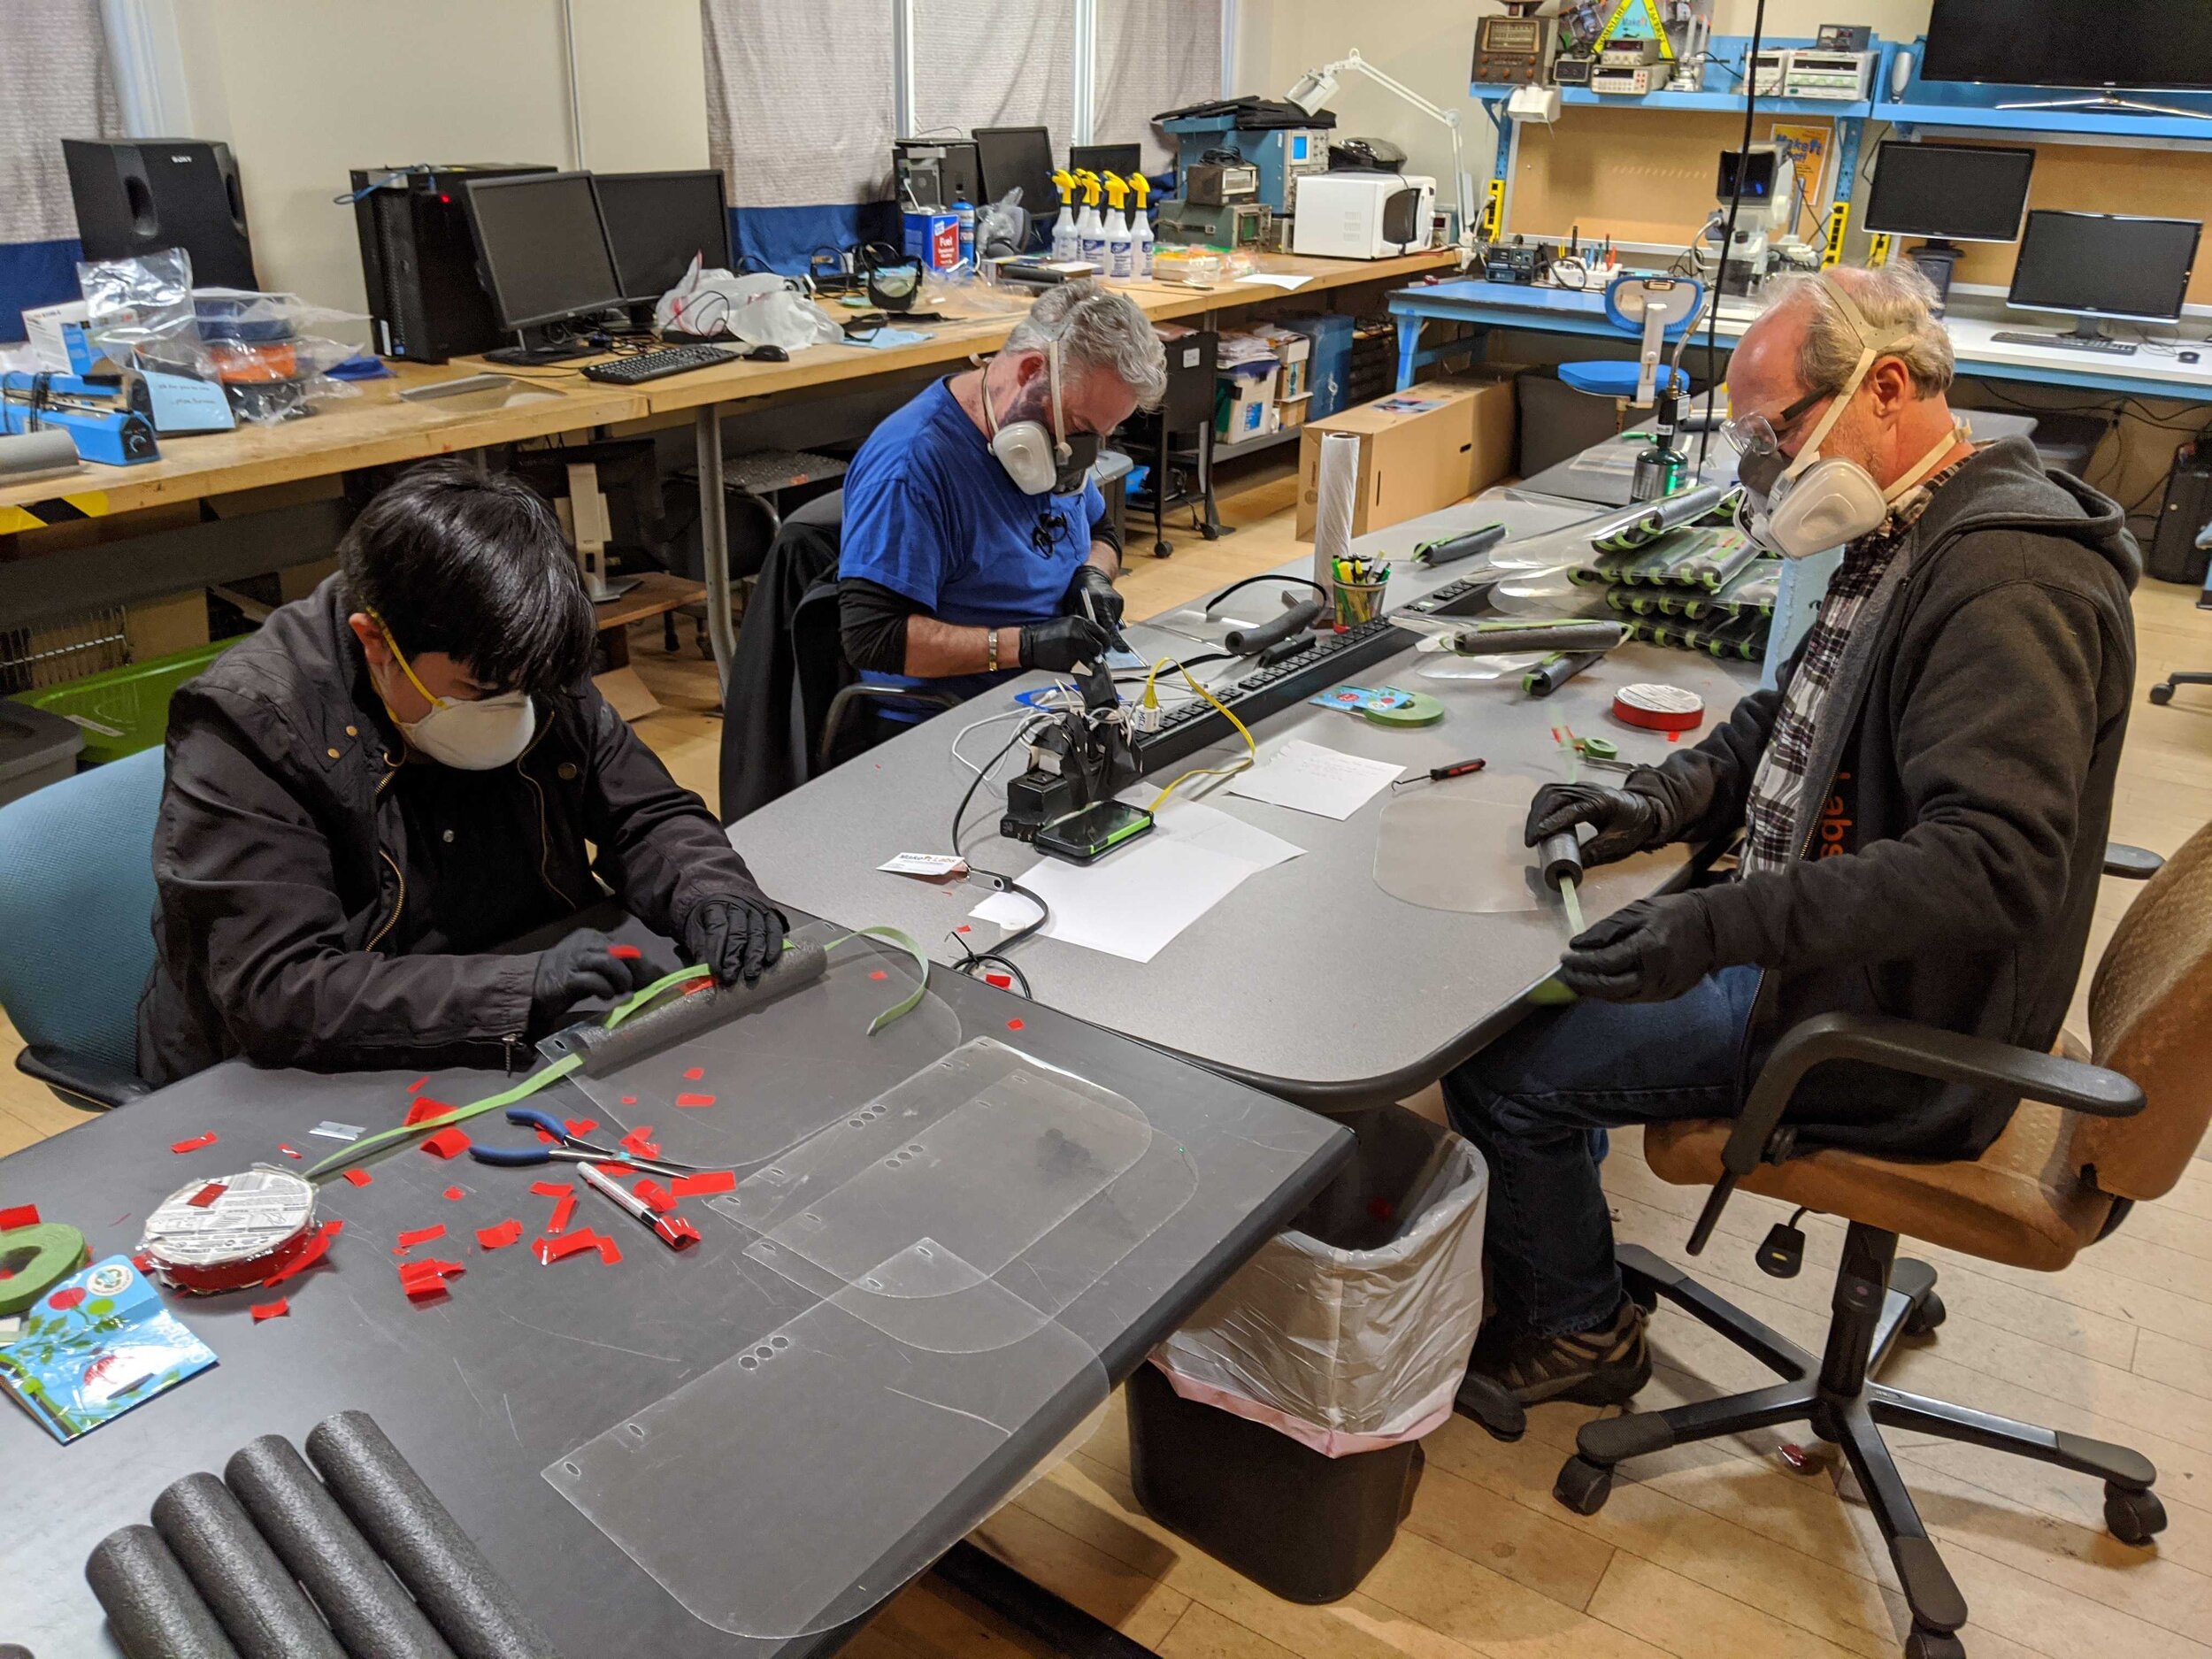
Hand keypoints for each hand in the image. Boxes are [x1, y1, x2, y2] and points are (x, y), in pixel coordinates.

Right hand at [529, 930, 665, 1032]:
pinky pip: (595, 980)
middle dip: (631, 972)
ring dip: (620, 979)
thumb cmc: (564, 978)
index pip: (622, 946)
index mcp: (590, 937)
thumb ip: (610, 967)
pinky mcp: (568, 977)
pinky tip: (604, 996)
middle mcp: (584, 943)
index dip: (636, 964)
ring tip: (619, 991)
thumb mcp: (590, 967)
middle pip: (620, 952)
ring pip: (610, 962)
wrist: (530, 986)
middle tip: (632, 988)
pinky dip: (605, 989)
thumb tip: (637, 975)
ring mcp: (575, 958)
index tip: (641, 979)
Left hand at [682, 894, 789, 985]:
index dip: (716, 952)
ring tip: (751, 974)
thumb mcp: (696, 927)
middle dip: (734, 957)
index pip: (716, 930)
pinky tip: (769, 960)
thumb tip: (702, 973)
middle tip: (731, 977)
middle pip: (737, 933)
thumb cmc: (710, 915)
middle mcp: (737, 905)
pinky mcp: (770, 913)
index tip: (715, 971)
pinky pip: (774, 930)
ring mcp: (756, 908)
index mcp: (715, 906)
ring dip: (754, 956)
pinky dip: (773, 946)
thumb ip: (699, 949)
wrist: (726, 893)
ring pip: (757, 933)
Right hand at [1019, 615, 1110, 672]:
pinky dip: (1083, 666)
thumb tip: (1094, 637)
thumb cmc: (1046, 635)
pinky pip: (1083, 665)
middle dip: (1100, 652)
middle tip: (1099, 655)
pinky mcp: (1072, 660)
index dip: (1105, 640)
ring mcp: (1077, 648)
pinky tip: (1076, 664)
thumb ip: (1081, 629)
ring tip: (1088, 661)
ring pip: (1094, 658)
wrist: (1031, 645)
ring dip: (1093, 661)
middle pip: (1100, 646)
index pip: (1102, 632)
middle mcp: (1081, 634)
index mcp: (1080, 623)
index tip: (1105, 644)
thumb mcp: (1066, 624)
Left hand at [1067, 564, 1124, 635]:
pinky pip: (1115, 616)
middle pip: (1110, 626)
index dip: (1101, 636)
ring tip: (1097, 618)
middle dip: (1103, 631)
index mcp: (1097, 601)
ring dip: (1106, 624)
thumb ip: (1078, 618)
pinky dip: (1109, 617)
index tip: (1098, 643)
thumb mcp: (1073, 603)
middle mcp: (1109, 601)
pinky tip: (1102, 612)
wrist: (1093, 574)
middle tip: (1097, 634)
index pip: (1103, 625)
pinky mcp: (1120, 601)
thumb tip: (1081, 634)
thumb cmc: (1079, 588)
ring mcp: (1116, 602)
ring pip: (1113, 622)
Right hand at [1525, 782, 1667, 867]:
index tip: (1537, 838)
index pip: (1570, 810)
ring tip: (1531, 833)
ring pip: (1550, 792)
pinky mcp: (1576, 789)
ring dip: (1537, 811)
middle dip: (1537, 818)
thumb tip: (1572, 865)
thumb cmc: (1634, 824)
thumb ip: (1595, 852)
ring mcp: (1581, 787)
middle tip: (1531, 840)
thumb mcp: (1618, 842)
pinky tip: (1537, 819)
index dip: (1551, 823)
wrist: (1645, 808)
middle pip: (1554, 797)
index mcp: (1601, 802)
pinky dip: (1541, 805)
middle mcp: (1588, 790)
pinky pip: (1553, 792)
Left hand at [1557, 896, 1716, 1003]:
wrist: (1714, 930)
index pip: (1606, 962)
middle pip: (1609, 987)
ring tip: (1577, 981)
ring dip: (1594, 991)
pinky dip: (1612, 993)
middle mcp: (1655, 975)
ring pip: (1619, 997)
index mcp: (1649, 948)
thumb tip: (1578, 944)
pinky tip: (1600, 985)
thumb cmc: (1675, 914)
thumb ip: (1608, 928)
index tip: (1565, 957)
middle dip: (1583, 982)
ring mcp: (1662, 989)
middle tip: (1565, 974)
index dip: (1582, 963)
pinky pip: (1632, 998)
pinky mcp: (1666, 996)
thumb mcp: (1640, 910)